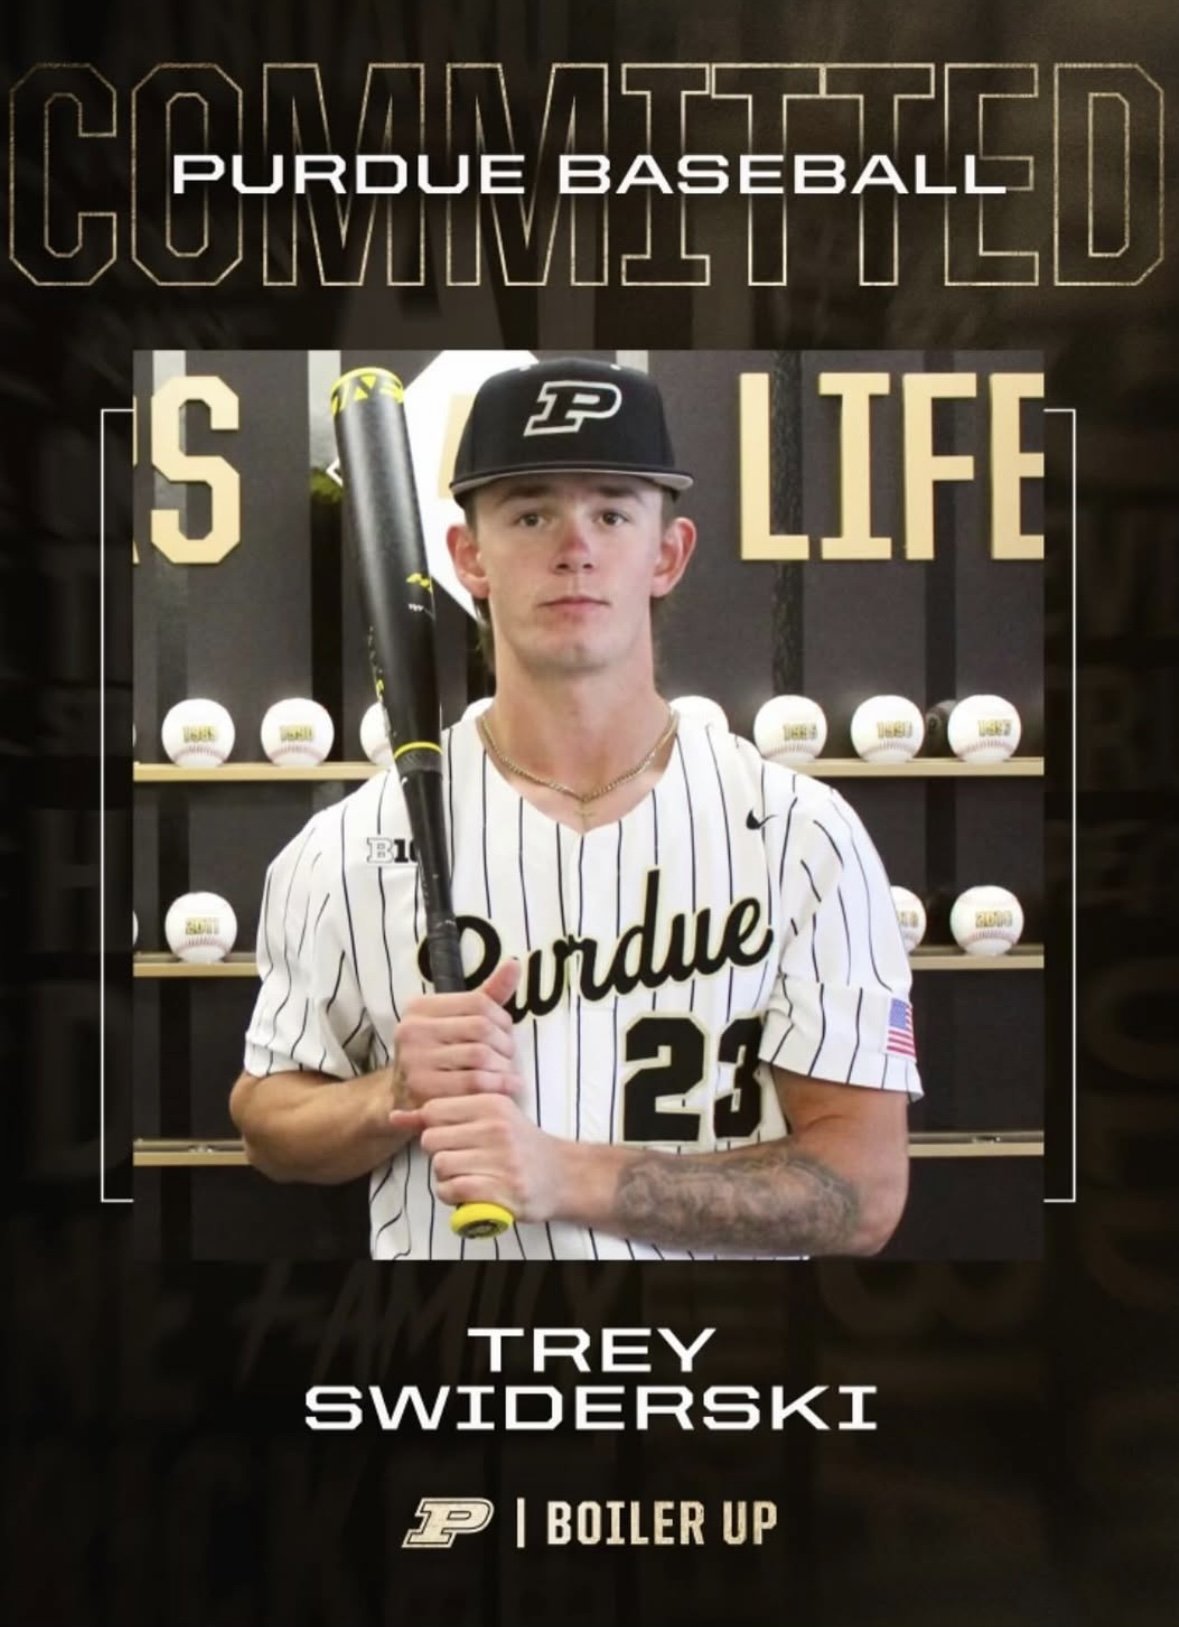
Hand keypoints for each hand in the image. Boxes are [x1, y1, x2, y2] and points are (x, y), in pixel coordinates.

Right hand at [388, 959, 522, 1120]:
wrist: (405, 1099)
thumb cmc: (440, 1054)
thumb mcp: (459, 1021)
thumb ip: (488, 994)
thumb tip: (515, 964)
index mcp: (419, 1008)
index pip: (478, 1002)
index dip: (502, 1018)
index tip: (507, 1033)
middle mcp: (412, 1030)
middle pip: (481, 1028)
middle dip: (505, 1044)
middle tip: (510, 1057)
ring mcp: (415, 1060)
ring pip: (480, 1056)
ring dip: (504, 1067)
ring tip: (509, 1073)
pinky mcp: (423, 1089)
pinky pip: (475, 1083)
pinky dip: (500, 1086)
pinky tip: (508, 1088)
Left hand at [388, 1092, 571, 1224]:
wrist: (563, 1175)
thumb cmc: (519, 1144)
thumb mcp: (487, 1117)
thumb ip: (442, 1115)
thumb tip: (395, 1116)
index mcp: (492, 1102)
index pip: (433, 1111)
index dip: (435, 1129)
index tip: (454, 1138)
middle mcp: (496, 1127)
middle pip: (431, 1141)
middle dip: (438, 1154)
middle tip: (460, 1159)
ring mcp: (501, 1159)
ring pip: (440, 1166)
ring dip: (445, 1177)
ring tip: (466, 1176)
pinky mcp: (503, 1190)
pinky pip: (453, 1190)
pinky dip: (453, 1196)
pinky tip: (468, 1192)